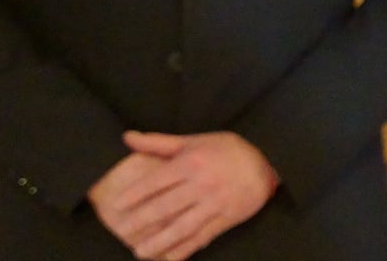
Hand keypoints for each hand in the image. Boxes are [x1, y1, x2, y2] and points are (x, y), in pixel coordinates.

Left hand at [94, 131, 277, 259]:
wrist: (269, 162)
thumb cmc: (227, 150)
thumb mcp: (194, 141)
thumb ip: (159, 142)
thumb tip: (127, 137)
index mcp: (192, 162)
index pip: (157, 180)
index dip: (135, 194)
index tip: (117, 205)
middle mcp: (202, 183)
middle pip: (167, 206)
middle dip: (142, 221)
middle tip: (123, 231)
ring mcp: (215, 203)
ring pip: (183, 226)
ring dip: (160, 241)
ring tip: (140, 252)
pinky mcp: (227, 218)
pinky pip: (202, 237)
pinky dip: (185, 249)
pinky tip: (170, 258)